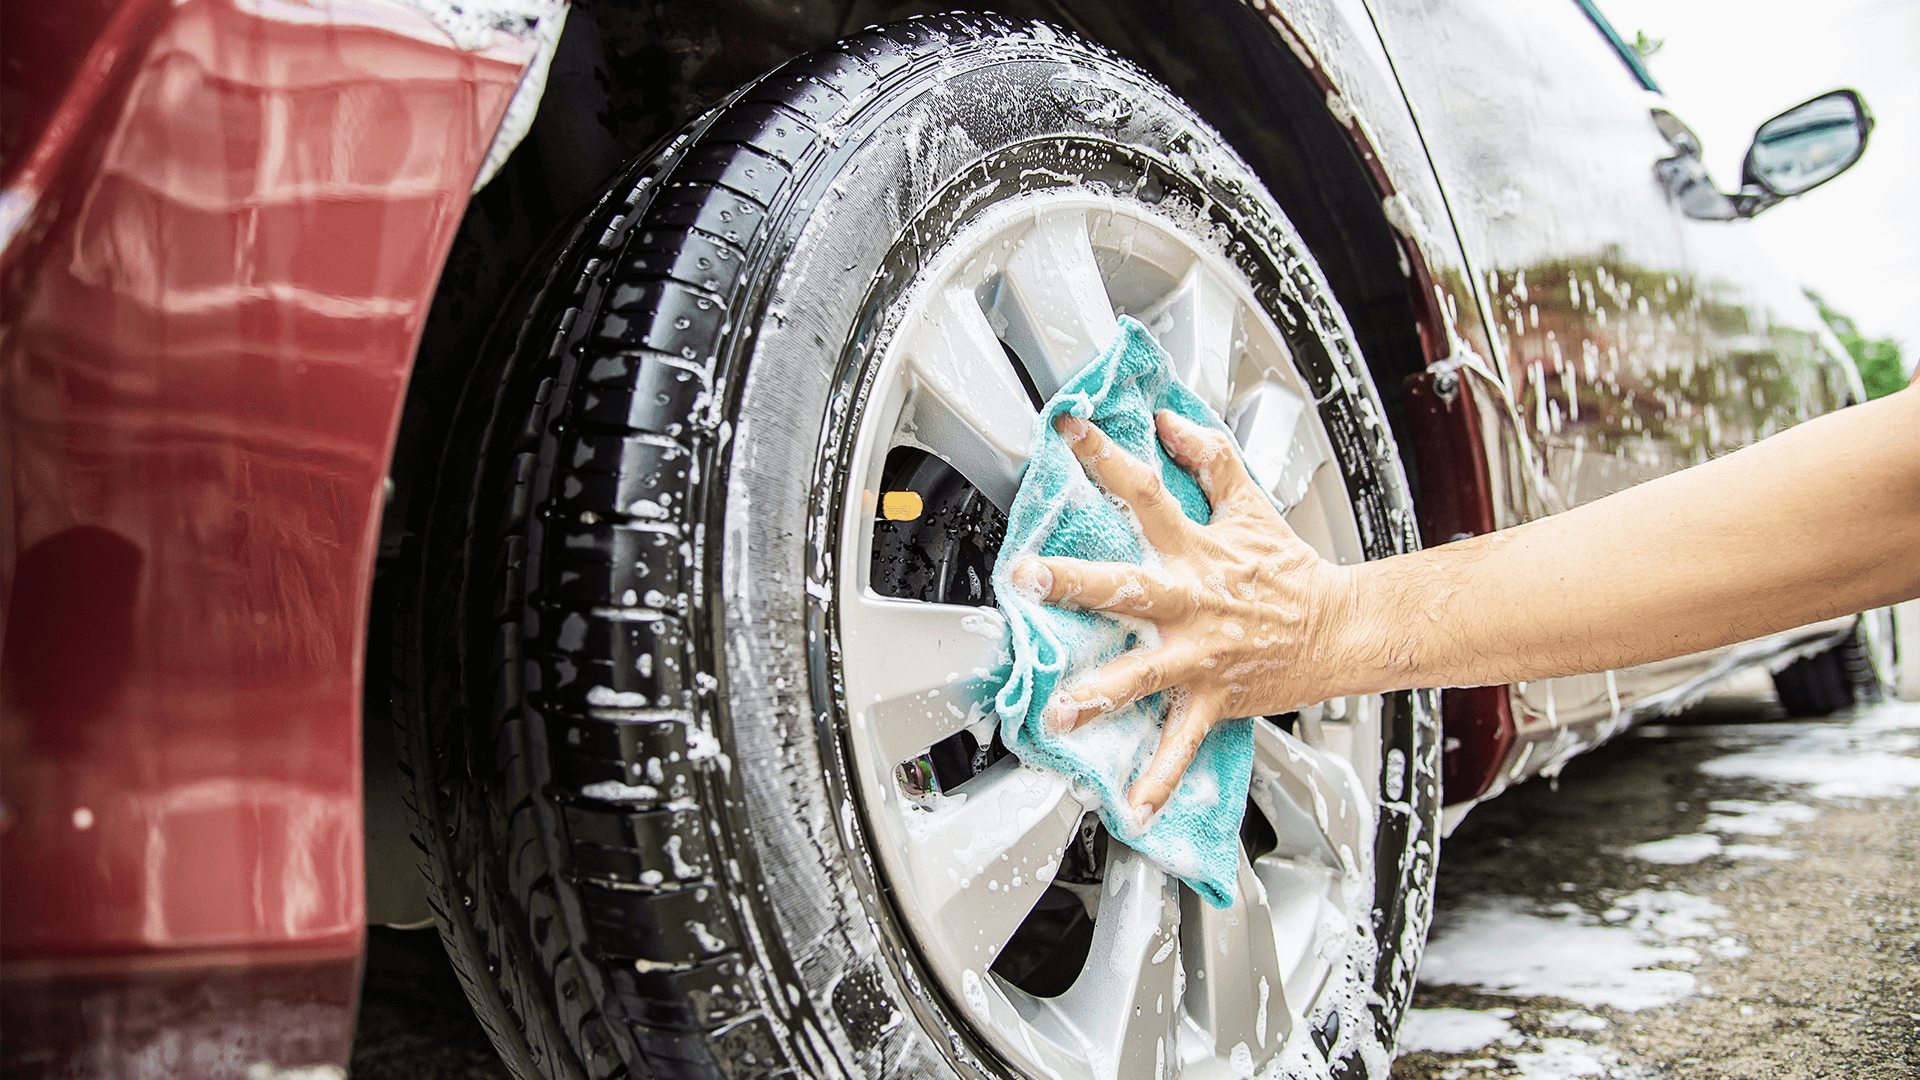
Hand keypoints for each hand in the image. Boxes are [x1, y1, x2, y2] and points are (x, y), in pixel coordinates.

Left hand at [1009, 410, 1355, 817]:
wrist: (1342, 628)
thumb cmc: (1288, 570)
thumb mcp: (1249, 503)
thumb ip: (1207, 458)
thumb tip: (1169, 420)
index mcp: (1196, 549)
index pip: (1147, 492)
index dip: (1109, 456)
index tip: (1068, 431)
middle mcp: (1191, 599)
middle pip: (1127, 583)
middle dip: (1076, 581)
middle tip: (1028, 577)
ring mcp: (1200, 653)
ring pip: (1144, 673)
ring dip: (1101, 693)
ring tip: (1060, 713)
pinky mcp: (1212, 697)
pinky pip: (1182, 743)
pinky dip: (1159, 777)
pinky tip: (1131, 807)